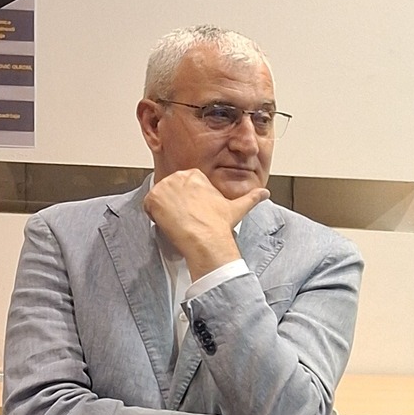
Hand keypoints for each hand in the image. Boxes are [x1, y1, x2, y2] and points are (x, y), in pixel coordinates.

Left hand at [144, 168, 267, 277]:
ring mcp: (164, 186)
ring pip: (158, 199)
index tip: (193, 213)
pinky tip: (169, 223)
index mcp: (195, 175)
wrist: (207, 239)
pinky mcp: (153, 198)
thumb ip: (252, 197)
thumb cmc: (220, 225)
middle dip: (174, 205)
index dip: (185, 202)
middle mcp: (179, 176)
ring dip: (164, 211)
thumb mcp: (238, 207)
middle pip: (169, 191)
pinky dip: (154, 216)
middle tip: (185, 220)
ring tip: (178, 222)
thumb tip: (266, 193)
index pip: (181, 186)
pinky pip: (148, 207)